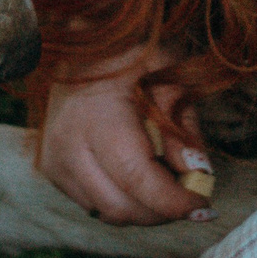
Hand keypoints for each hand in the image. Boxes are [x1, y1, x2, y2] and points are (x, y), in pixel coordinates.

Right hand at [40, 43, 212, 225]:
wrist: (78, 45)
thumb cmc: (128, 54)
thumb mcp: (167, 77)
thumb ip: (182, 127)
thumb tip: (196, 175)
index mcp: (96, 114)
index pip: (136, 177)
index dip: (173, 200)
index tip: (204, 205)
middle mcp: (68, 143)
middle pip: (123, 207)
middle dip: (163, 211)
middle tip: (191, 193)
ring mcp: (55, 160)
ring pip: (109, 213)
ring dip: (145, 209)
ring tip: (167, 180)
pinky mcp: (53, 171)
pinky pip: (95, 204)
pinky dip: (124, 201)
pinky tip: (140, 176)